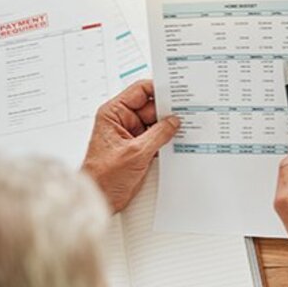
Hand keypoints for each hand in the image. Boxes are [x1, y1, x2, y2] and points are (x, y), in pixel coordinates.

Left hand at [82, 80, 179, 212]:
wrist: (100, 198)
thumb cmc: (103, 176)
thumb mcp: (136, 152)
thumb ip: (158, 134)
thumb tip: (174, 122)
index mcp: (114, 113)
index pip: (140, 90)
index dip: (158, 89)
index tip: (176, 92)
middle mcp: (122, 121)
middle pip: (151, 107)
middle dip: (168, 111)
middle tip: (187, 113)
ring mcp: (132, 135)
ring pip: (156, 124)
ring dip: (169, 128)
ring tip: (185, 129)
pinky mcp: (139, 148)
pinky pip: (157, 138)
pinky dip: (167, 140)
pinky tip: (178, 141)